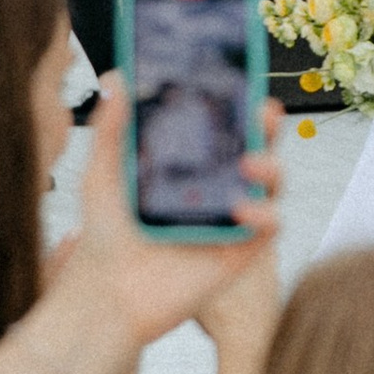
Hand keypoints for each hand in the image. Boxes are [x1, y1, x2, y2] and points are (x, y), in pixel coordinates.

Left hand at [14, 92, 280, 373]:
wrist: (108, 295)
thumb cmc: (105, 235)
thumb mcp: (103, 175)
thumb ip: (110, 128)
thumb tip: (115, 77)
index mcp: (189, 166)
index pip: (222, 127)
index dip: (238, 103)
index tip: (243, 78)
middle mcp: (216, 188)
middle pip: (256, 147)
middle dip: (268, 126)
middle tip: (265, 111)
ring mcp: (232, 219)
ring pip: (271, 183)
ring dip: (271, 165)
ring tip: (248, 162)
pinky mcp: (241, 251)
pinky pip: (268, 226)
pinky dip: (264, 213)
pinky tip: (240, 208)